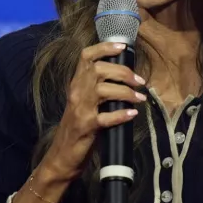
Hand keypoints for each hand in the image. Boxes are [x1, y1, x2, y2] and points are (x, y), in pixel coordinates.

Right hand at [40, 42, 146, 181]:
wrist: (62, 155)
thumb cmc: (77, 128)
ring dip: (126, 92)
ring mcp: (80, 111)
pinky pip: (105, 118)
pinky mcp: (86, 128)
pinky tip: (132, 114)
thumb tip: (126, 76)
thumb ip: (97, 88)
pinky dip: (121, 115)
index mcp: (76, 85)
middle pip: (98, 70)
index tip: (122, 47)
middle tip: (140, 81)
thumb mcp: (84, 103)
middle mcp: (76, 94)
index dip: (104, 48)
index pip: (86, 57)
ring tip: (140, 98)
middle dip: (123, 72)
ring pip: (103, 91)